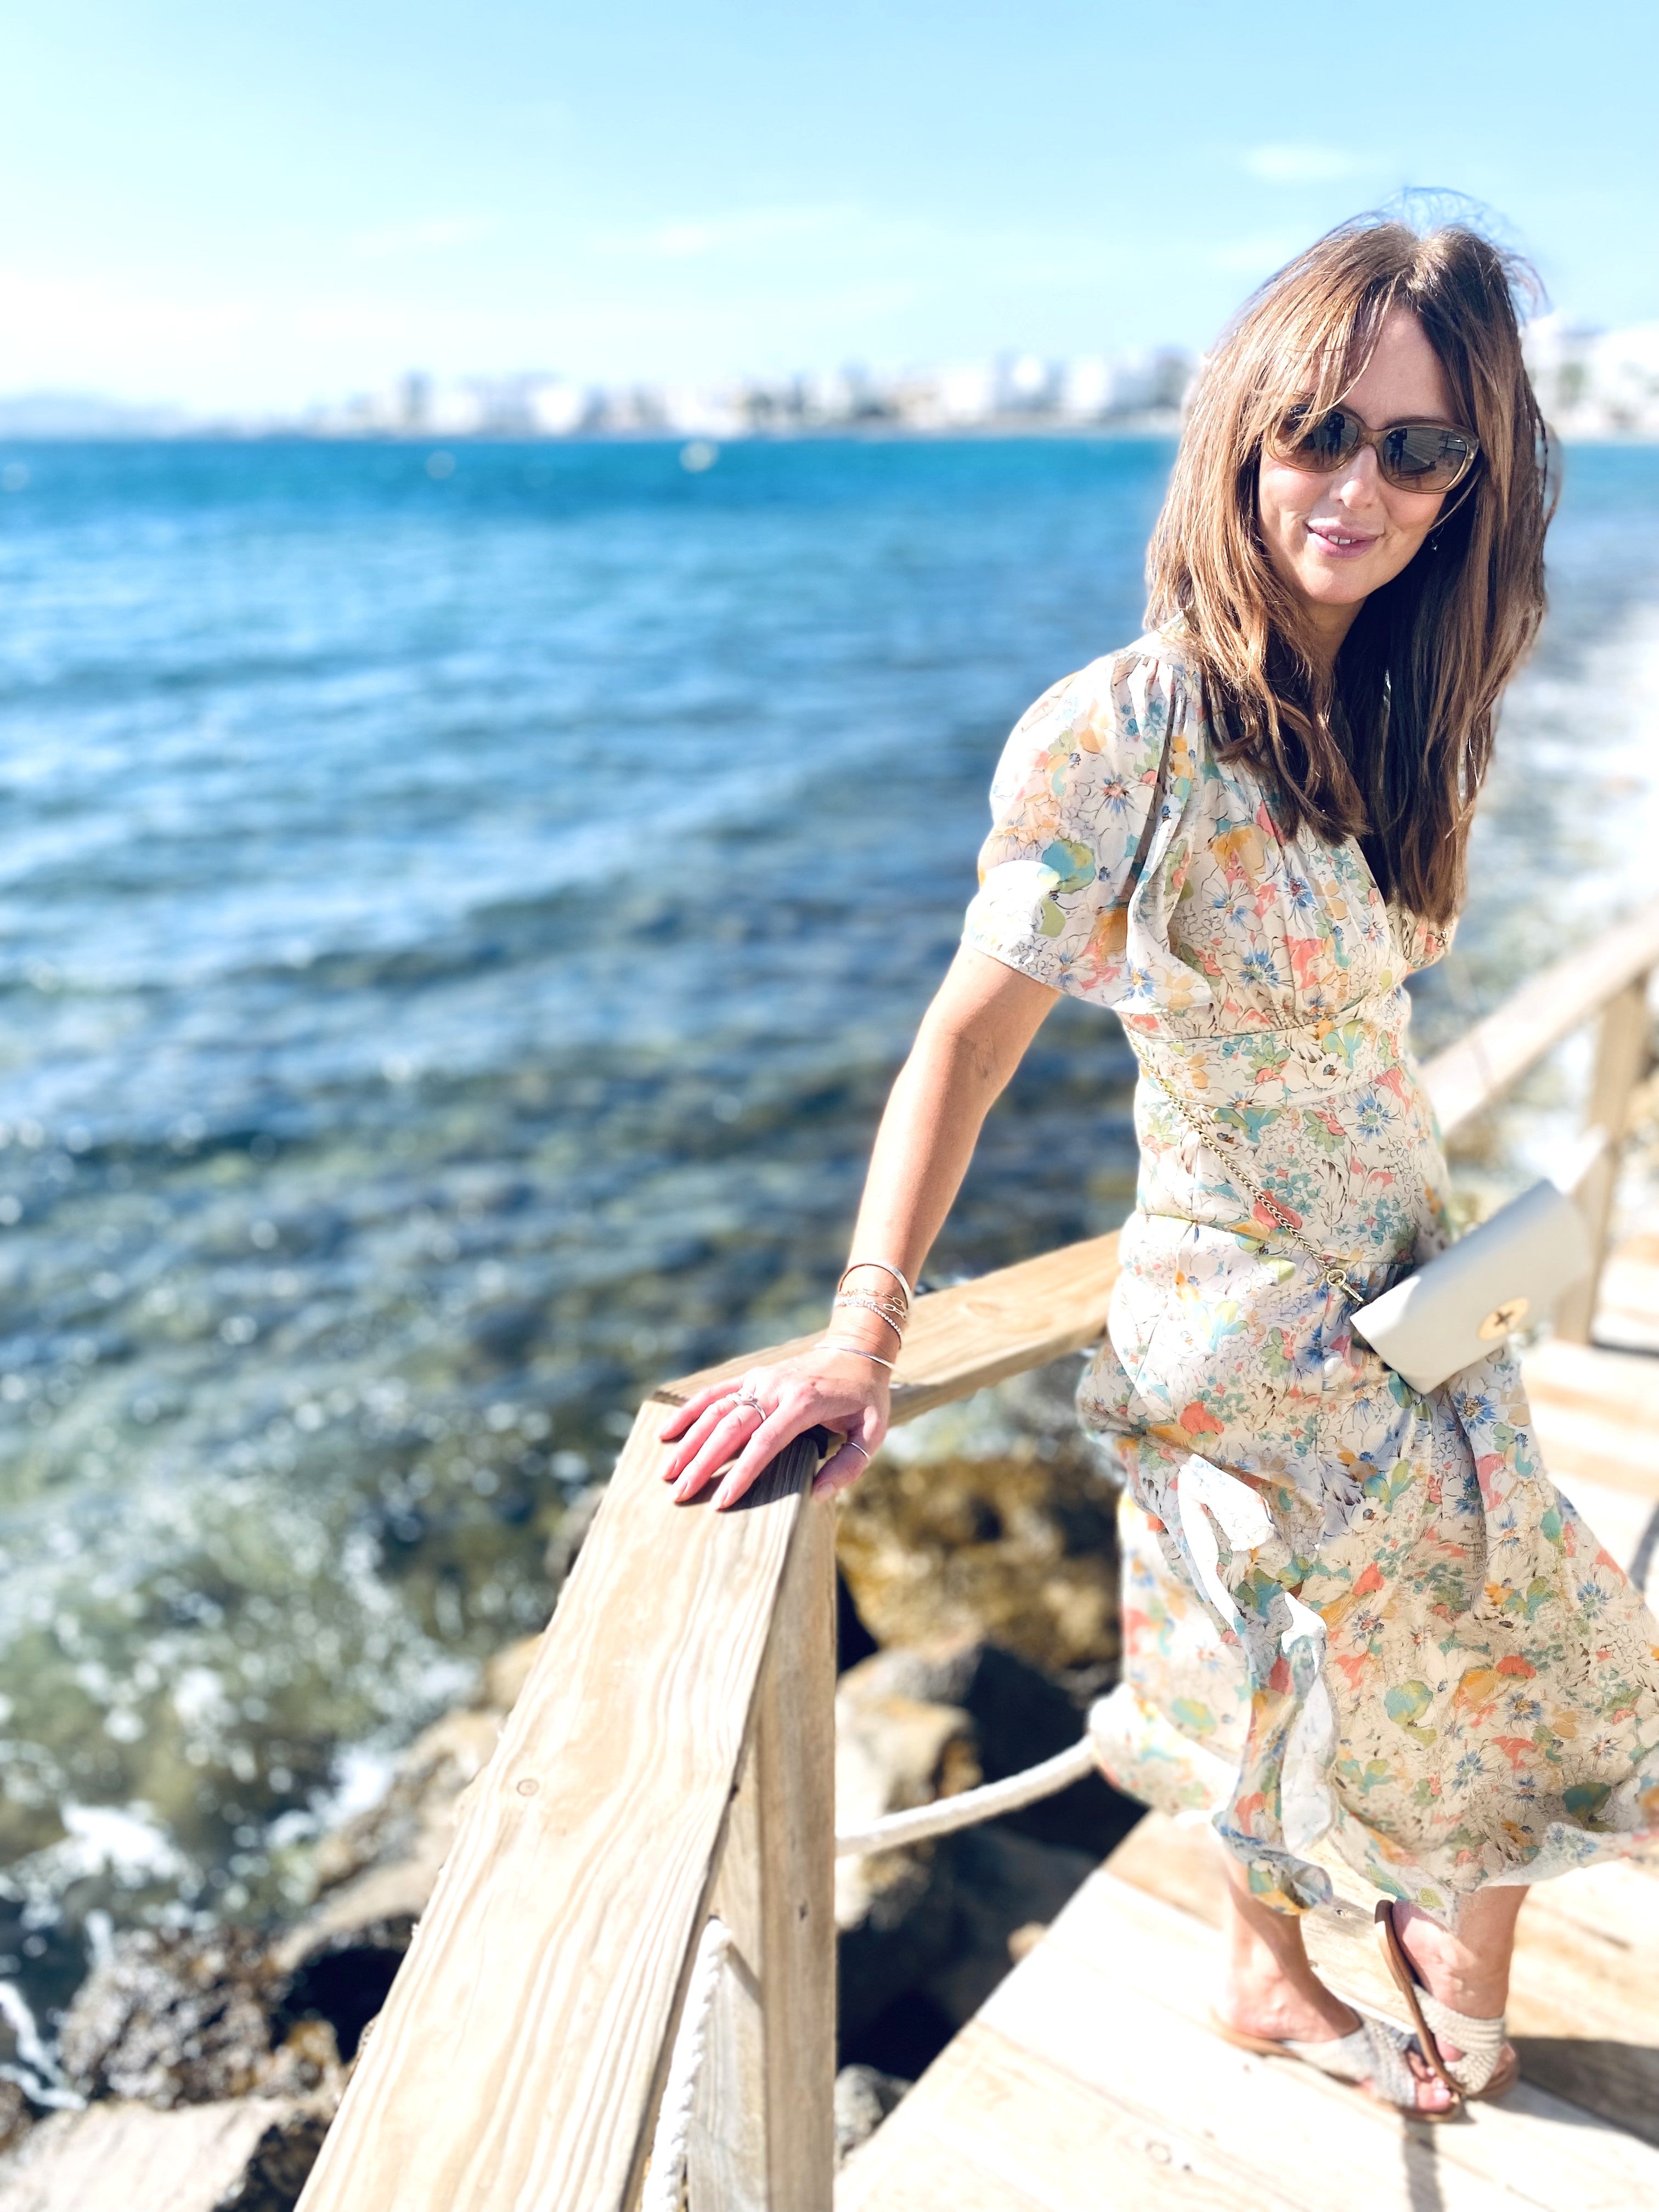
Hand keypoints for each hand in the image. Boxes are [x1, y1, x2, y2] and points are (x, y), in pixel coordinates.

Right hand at [658, 1349, 888, 1509]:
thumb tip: (817, 1494)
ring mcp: (760, 1379)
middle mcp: (775, 1388)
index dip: (742, 1472)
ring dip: (690, 1440)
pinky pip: (714, 1392)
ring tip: (668, 1472)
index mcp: (804, 1403)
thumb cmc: (865, 1398)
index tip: (721, 1501)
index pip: (765, 1442)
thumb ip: (849, 1465)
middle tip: (680, 1493)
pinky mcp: (752, 1376)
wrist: (856, 1351)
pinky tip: (667, 1432)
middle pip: (731, 1427)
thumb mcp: (871, 1432)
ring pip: (716, 1410)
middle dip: (703, 1462)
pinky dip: (689, 1411)